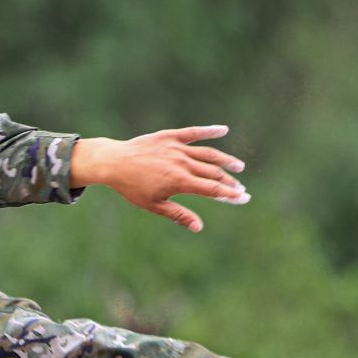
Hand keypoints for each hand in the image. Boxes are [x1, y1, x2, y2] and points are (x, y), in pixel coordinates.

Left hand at [71, 126, 249, 231]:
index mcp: (179, 181)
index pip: (212, 189)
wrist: (114, 163)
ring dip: (225, 160)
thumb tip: (199, 228)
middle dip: (230, 181)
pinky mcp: (170, 136)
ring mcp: (177, 148)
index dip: (230, 194)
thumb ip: (179, 215)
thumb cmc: (132, 188)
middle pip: (213, 173)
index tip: (243, 198)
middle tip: (241, 188)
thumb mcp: (154, 205)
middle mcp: (182, 163)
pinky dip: (209, 131)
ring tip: (239, 167)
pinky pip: (193, 132)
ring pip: (208, 154)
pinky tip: (223, 130)